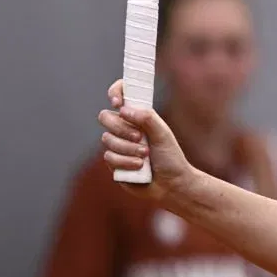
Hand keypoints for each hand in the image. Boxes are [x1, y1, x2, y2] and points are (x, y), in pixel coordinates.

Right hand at [99, 79, 193, 200]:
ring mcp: (117, 145)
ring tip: (144, 155)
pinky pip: (109, 157)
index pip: (121, 96)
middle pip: (105, 117)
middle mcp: (125, 128)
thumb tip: (124, 110)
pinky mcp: (113, 163)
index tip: (118, 102)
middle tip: (139, 137)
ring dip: (127, 148)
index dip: (115, 92)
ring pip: (107, 139)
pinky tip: (138, 167)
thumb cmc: (170, 156)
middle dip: (121, 128)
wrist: (171, 184)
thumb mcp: (162, 133)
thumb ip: (146, 118)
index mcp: (138, 117)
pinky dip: (125, 161)